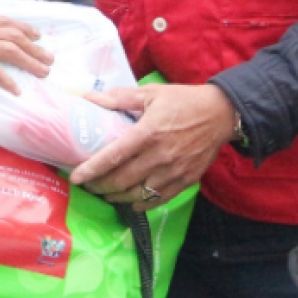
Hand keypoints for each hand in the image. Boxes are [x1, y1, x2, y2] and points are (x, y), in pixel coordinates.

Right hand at [0, 0, 52, 93]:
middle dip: (35, 49)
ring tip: (43, 72)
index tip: (36, 35)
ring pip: (11, 52)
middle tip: (49, 59)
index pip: (6, 22)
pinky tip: (16, 90)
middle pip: (15, 38)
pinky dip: (6, 81)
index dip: (24, 29)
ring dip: (30, 62)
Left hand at [70, 82, 237, 209]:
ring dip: (117, 197)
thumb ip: (119, 98)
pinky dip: (141, 204)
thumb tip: (88, 98)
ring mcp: (174, 172)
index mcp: (148, 133)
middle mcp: (160, 156)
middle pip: (122, 180)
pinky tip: (130, 202)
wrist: (221, 114)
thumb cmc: (183, 101)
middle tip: (88, 185)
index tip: (76, 177)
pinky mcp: (186, 181)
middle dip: (100, 186)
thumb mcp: (151, 93)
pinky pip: (158, 199)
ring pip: (138, 194)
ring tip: (104, 193)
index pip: (113, 156)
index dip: (92, 169)